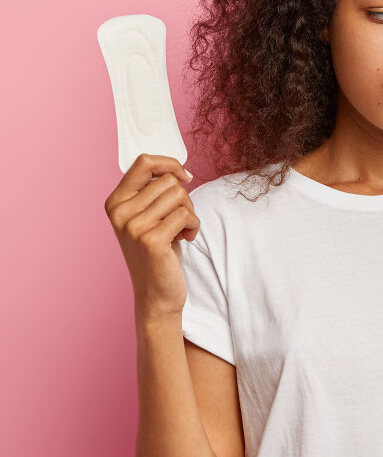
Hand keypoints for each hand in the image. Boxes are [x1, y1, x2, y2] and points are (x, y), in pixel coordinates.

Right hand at [103, 153, 198, 319]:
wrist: (156, 294)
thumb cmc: (158, 252)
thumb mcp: (148, 217)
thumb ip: (153, 193)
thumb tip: (175, 169)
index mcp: (116, 202)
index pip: (144, 162)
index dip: (170, 164)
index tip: (184, 176)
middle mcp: (120, 212)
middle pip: (168, 181)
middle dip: (184, 198)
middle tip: (180, 219)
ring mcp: (133, 226)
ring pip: (179, 196)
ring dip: (189, 212)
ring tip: (181, 230)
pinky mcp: (151, 240)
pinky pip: (185, 215)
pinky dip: (193, 225)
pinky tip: (186, 239)